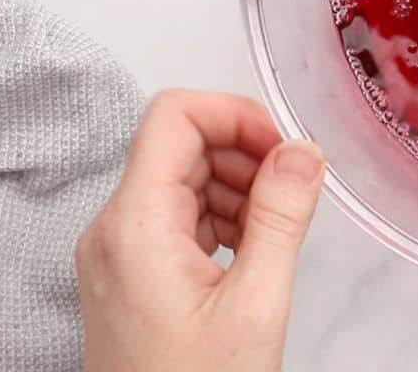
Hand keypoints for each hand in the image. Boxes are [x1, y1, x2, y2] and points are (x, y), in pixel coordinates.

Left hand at [76, 90, 324, 371]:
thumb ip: (280, 217)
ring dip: (240, 187)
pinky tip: (254, 249)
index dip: (236, 114)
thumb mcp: (256, 303)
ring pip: (184, 178)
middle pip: (182, 145)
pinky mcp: (134, 273)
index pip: (174, 116)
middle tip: (295, 190)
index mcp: (135, 226)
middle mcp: (115, 230)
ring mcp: (120, 252)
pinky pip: (180, 215)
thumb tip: (302, 151)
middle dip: (247, 155)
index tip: (284, 144)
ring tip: (277, 229)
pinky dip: (224, 217)